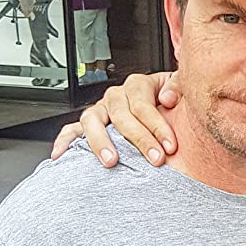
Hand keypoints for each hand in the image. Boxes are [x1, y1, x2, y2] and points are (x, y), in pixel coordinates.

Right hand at [50, 71, 180, 166]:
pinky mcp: (89, 124)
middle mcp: (117, 96)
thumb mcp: (183, 88)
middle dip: (139, 139)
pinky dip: (64, 141)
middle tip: (155, 159)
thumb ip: (179, 87)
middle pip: (121, 115)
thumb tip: (167, 98)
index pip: (143, 105)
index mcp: (139, 85)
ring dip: (100, 141)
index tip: (170, 146)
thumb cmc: (175, 103)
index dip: (158, 127)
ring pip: (92, 120)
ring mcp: (101, 110)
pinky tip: (61, 154)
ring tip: (111, 161)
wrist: (170, 111)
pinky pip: (71, 129)